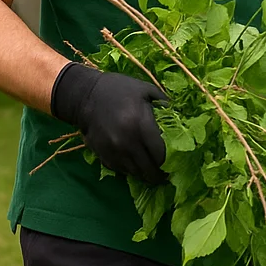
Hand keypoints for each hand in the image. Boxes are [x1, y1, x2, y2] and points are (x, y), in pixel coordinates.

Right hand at [50, 62, 167, 182]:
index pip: (159, 153)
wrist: (86, 95)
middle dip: (157, 174)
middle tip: (164, 175)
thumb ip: (164, 103)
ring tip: (151, 172)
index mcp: (140, 125)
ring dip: (144, 174)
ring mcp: (113, 151)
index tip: (173, 163)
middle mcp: (127, 142)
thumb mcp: (145, 89)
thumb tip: (179, 115)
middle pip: (147, 168)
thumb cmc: (119, 89)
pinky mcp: (101, 154)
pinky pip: (119, 169)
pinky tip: (135, 165)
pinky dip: (129, 169)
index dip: (167, 161)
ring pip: (134, 172)